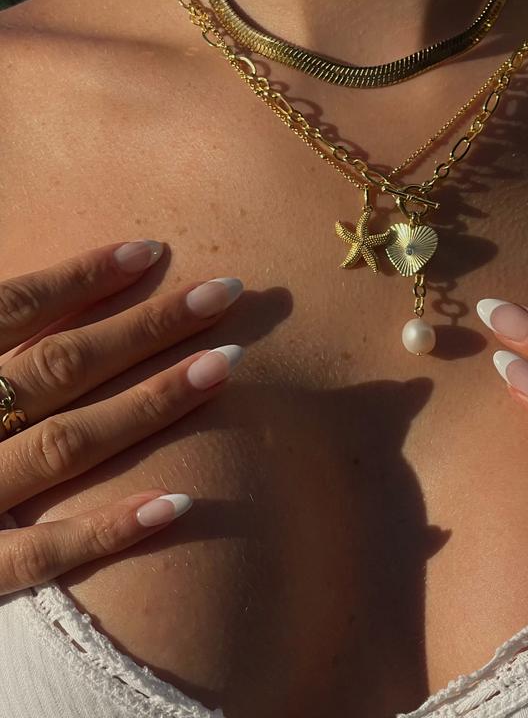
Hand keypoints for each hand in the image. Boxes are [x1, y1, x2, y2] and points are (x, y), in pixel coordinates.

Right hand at [0, 240, 243, 595]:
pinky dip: (106, 529)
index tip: (151, 250)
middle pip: (63, 366)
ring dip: (151, 403)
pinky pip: (40, 556)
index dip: (81, 278)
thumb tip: (31, 299)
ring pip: (68, 444)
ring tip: (228, 364)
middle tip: (225, 291)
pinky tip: (177, 502)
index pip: (13, 309)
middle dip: (149, 327)